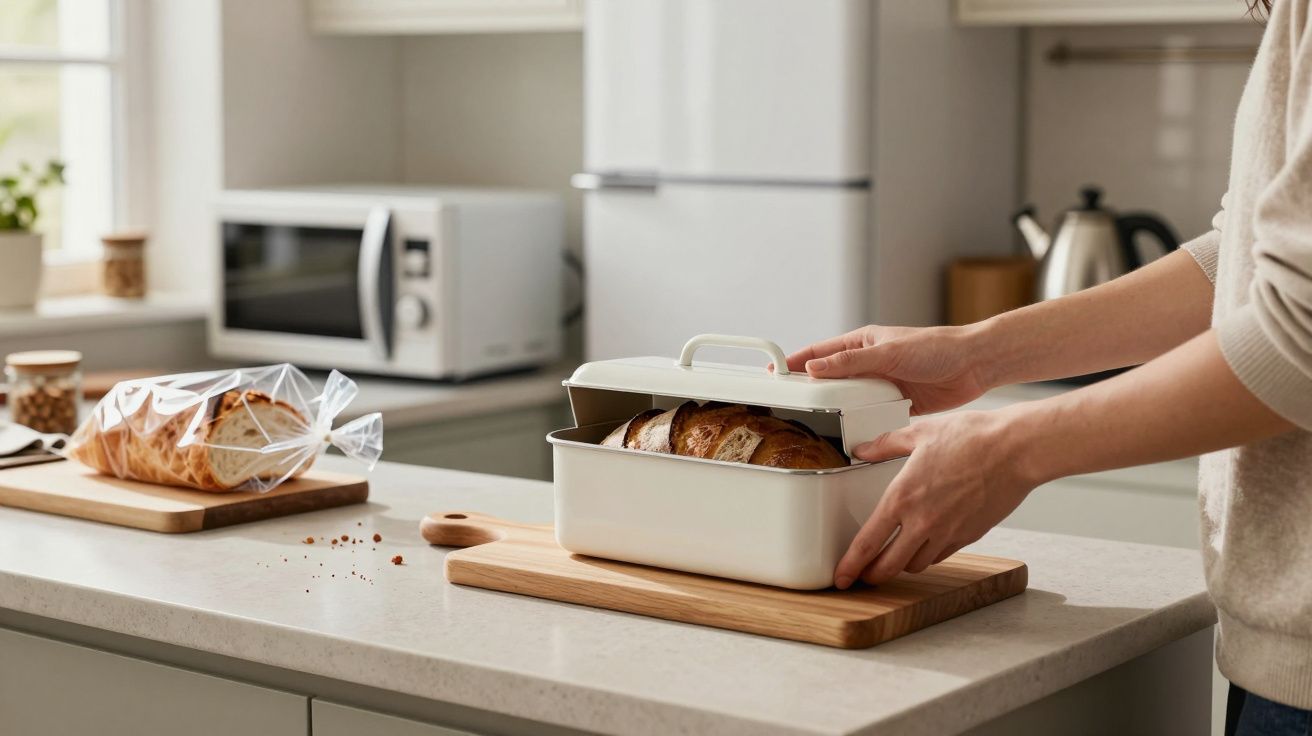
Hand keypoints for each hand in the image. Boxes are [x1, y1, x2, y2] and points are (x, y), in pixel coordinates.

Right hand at [786, 324, 991, 415]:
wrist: (973, 365)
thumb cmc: (936, 347)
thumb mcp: (887, 352)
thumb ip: (850, 362)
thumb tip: (814, 368)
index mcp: (862, 343)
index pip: (819, 353)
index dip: (796, 362)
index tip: (775, 372)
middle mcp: (869, 364)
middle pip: (830, 379)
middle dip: (811, 391)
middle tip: (790, 405)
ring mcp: (881, 385)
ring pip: (850, 400)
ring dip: (838, 411)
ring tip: (819, 423)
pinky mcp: (896, 404)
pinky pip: (871, 415)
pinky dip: (862, 424)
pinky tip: (852, 434)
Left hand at [832, 409, 1039, 589]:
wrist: (1015, 449)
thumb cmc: (971, 437)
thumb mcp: (920, 433)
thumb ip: (886, 443)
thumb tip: (863, 449)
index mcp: (902, 498)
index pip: (867, 544)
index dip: (850, 566)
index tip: (840, 578)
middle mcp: (922, 523)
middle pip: (888, 566)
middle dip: (871, 575)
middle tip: (862, 576)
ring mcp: (947, 533)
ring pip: (915, 565)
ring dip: (901, 566)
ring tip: (892, 559)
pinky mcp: (969, 536)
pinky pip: (940, 556)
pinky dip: (927, 556)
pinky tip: (924, 546)